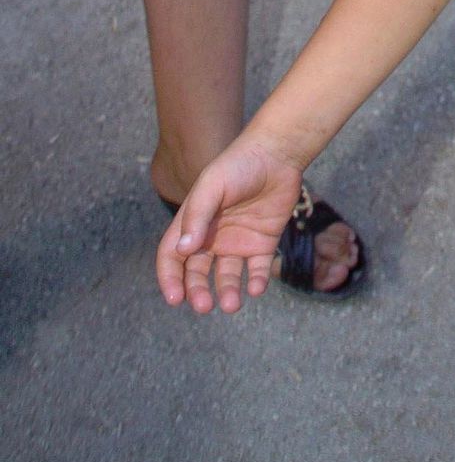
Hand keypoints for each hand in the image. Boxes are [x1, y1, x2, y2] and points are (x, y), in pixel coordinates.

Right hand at [157, 140, 301, 314]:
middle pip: (198, 272)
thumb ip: (197, 216)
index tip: (176, 299)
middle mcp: (213, 236)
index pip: (172, 256)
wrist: (277, 154)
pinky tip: (256, 287)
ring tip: (231, 304)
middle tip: (205, 306)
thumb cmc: (239, 165)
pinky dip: (256, 282)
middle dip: (197, 291)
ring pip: (227, 276)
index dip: (170, 278)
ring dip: (227, 292)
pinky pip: (257, 269)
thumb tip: (183, 251)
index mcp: (194, 223)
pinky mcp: (263, 242)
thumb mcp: (212, 186)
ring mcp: (238, 240)